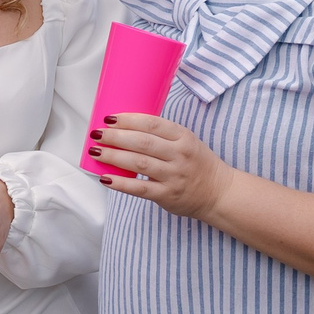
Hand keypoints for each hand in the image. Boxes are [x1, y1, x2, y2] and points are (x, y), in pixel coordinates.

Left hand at [88, 112, 230, 219]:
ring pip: (138, 163)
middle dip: (115, 137)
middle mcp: (179, 155)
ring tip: (95, 152)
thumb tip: (123, 126)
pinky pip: (139, 189)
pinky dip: (120, 183)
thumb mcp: (186, 141)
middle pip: (142, 142)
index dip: (129, 120)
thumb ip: (161, 134)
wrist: (218, 192)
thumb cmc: (196, 163)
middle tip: (97, 134)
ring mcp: (173, 176)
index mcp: (183, 137)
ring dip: (113, 156)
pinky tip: (105, 178)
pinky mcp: (167, 195)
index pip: (153, 124)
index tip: (109, 118)